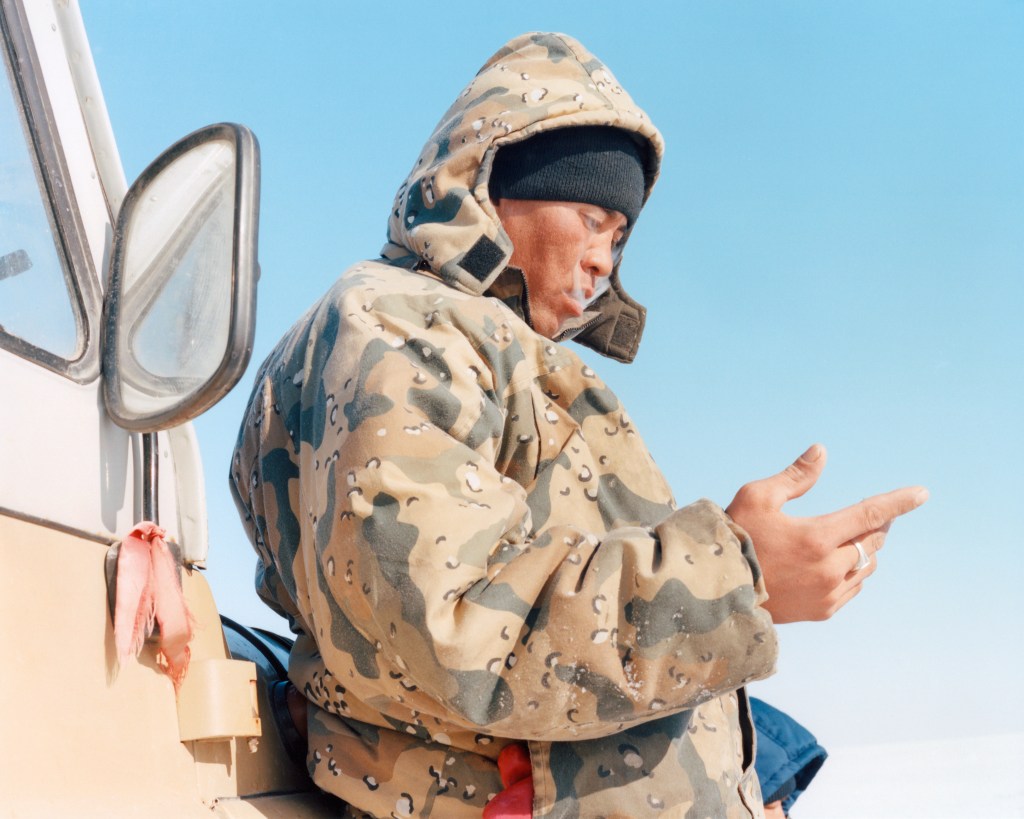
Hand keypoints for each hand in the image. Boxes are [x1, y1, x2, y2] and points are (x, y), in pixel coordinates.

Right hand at [726, 444, 927, 623]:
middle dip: (877, 525)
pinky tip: (836, 565)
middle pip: (872, 541)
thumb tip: (821, 451)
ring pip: (866, 566)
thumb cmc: (736, 537)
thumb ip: (795, 476)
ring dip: (865, 549)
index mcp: (817, 537)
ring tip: (849, 539)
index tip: (922, 493)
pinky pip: (853, 588)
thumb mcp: (758, 497)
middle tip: (874, 515)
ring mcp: (828, 593)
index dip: (898, 502)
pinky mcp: (822, 610)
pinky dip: (853, 573)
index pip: (870, 515)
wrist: (717, 591)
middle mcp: (830, 568)